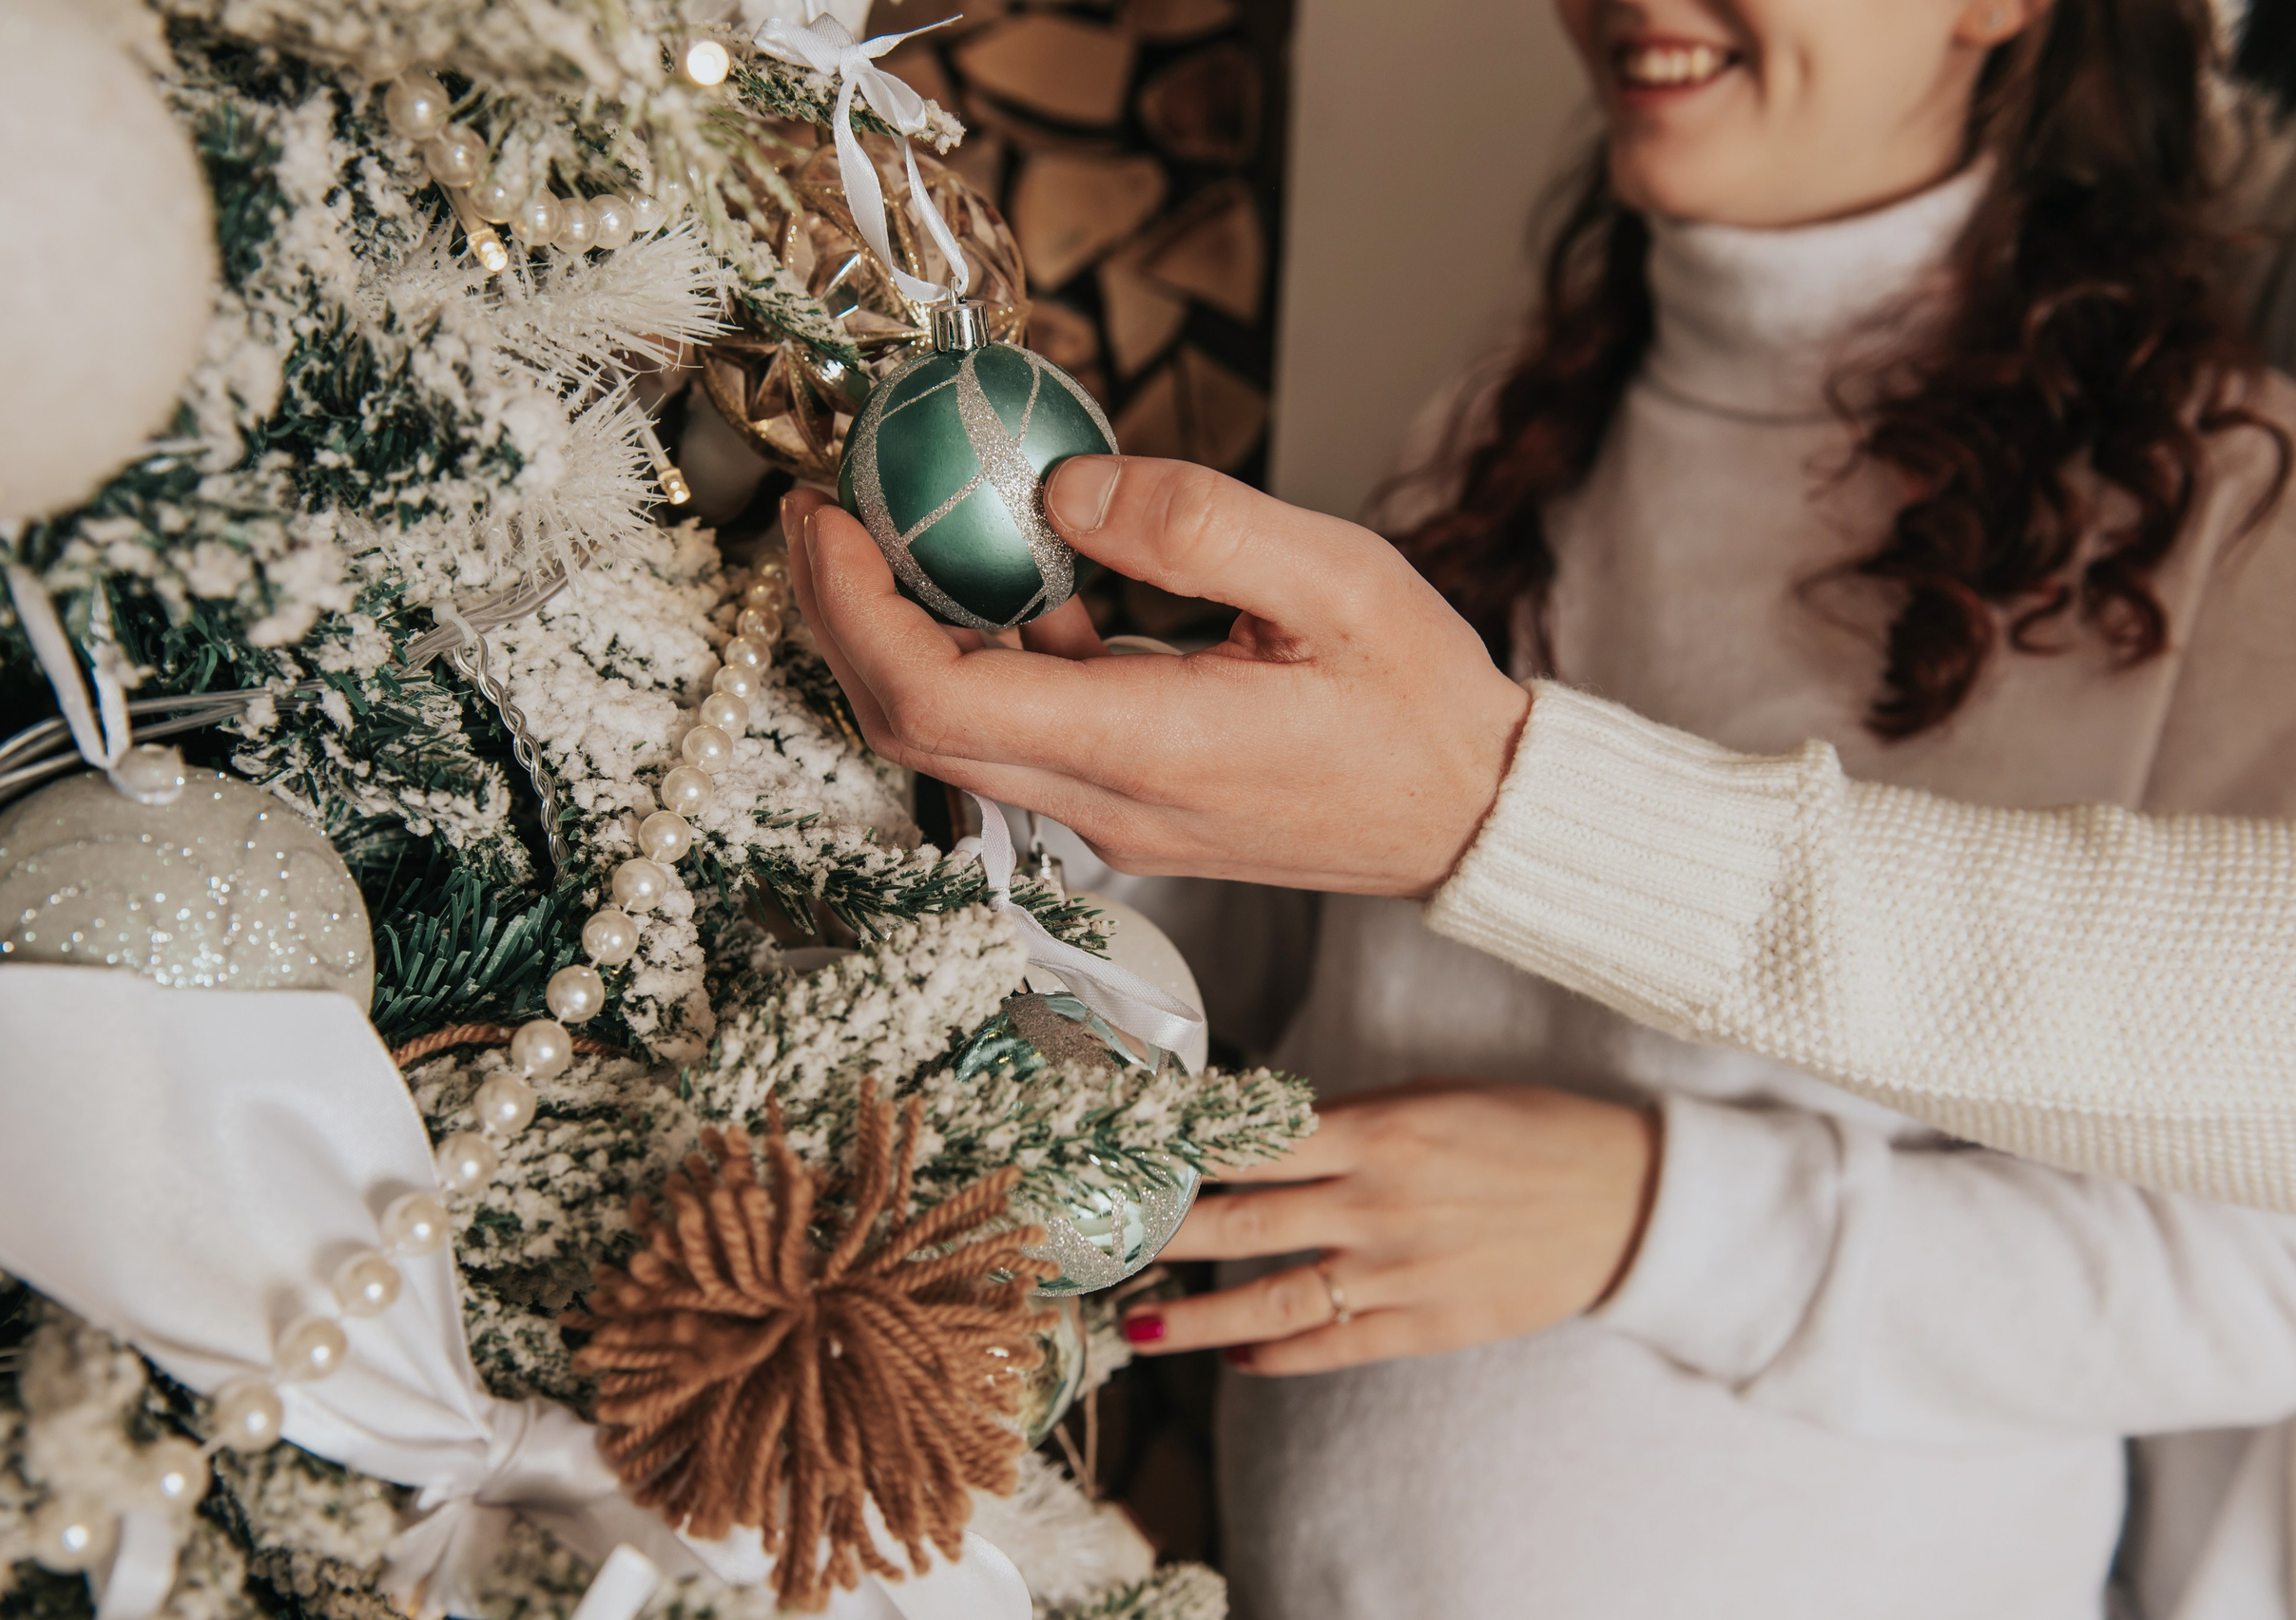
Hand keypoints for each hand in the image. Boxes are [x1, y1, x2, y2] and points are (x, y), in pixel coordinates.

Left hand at [782, 457, 1532, 897]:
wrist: (1471, 817)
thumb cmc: (1419, 702)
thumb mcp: (1334, 576)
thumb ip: (1193, 523)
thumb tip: (1062, 487)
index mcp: (1145, 745)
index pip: (934, 696)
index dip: (852, 606)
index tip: (828, 513)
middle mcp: (1105, 801)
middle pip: (910, 725)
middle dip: (842, 615)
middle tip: (824, 508)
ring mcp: (1110, 816)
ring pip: (951, 737)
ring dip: (900, 638)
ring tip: (892, 527)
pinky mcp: (1124, 807)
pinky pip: (1014, 737)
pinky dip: (981, 658)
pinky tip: (1014, 580)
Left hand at [1120, 1081, 1660, 1375]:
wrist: (1627, 1200)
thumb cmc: (1528, 1131)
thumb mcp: (1434, 1098)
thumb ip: (1349, 1122)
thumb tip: (1263, 1135)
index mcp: (1378, 1130)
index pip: (1251, 1141)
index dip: (1178, 1150)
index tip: (1120, 1153)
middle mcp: (1377, 1202)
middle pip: (1240, 1221)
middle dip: (1162, 1235)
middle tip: (1099, 1244)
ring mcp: (1399, 1271)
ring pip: (1272, 1299)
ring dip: (1197, 1317)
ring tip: (1139, 1325)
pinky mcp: (1426, 1325)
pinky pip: (1333, 1346)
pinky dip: (1277, 1353)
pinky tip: (1236, 1355)